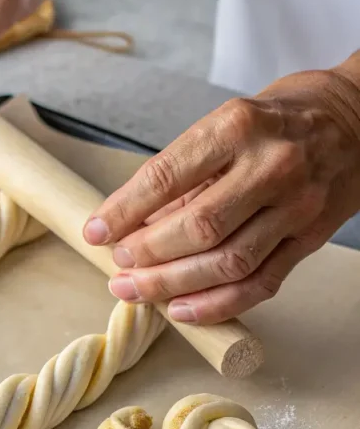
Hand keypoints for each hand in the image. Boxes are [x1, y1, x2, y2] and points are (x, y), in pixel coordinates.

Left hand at [84, 60, 359, 323]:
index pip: (165, 177)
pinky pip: (260, 284)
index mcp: (238, 127)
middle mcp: (272, 166)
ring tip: (137, 290)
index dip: (123, 212)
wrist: (359, 118)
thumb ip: (182, 177)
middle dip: (148, 255)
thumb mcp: (225, 125)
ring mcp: (296, 206)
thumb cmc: (280, 119)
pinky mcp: (310, 239)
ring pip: (227, 263)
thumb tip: (130, 226)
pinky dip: (216, 305)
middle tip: (118, 267)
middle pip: (199, 228)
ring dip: (173, 285)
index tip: (96, 231)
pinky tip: (181, 310)